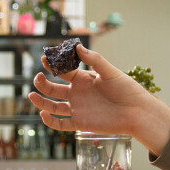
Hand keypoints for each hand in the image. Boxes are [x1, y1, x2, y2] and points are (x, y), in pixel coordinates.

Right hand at [28, 44, 169, 153]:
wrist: (136, 112)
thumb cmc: (127, 90)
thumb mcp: (110, 72)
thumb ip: (94, 60)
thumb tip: (77, 46)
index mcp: (83, 78)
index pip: (63, 71)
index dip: (53, 66)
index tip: (44, 59)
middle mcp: (77, 93)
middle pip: (54, 88)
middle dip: (43, 83)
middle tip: (38, 78)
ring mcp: (77, 108)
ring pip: (53, 105)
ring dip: (41, 101)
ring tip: (32, 95)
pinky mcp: (80, 123)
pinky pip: (61, 123)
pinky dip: (50, 121)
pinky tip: (43, 114)